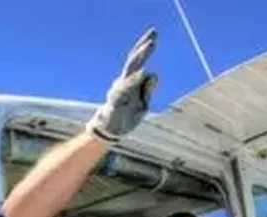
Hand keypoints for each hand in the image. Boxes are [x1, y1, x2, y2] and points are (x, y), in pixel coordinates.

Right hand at [86, 27, 158, 142]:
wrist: (112, 132)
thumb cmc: (127, 117)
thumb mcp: (143, 105)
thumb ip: (147, 91)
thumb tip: (153, 74)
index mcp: (131, 82)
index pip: (139, 61)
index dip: (145, 48)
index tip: (155, 35)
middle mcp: (124, 83)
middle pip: (134, 62)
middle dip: (144, 49)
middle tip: (155, 35)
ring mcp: (119, 91)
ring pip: (130, 72)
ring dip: (140, 59)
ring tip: (150, 45)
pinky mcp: (116, 101)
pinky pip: (125, 89)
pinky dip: (133, 80)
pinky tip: (142, 73)